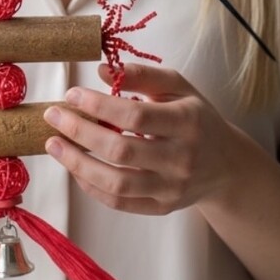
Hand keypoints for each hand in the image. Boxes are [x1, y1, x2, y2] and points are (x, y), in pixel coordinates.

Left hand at [41, 61, 242, 214]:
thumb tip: (99, 71)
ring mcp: (171, 188)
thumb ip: (142, 75)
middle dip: (79, 132)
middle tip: (53, 116)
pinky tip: (75, 168)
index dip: (99, 106)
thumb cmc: (197, 119)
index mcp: (187, 122)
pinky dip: (92, 186)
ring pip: (116, 183)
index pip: (136, 116)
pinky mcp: (162, 208)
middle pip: (120, 151)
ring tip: (54, 145)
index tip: (72, 94)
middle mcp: (181, 158)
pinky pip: (120, 203)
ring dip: (78, 164)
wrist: (227, 165)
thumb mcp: (179, 87)